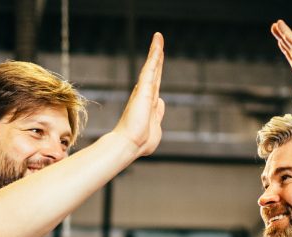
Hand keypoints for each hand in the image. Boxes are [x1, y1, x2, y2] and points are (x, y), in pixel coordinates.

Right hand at [112, 32, 165, 156]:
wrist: (129, 145)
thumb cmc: (140, 142)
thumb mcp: (156, 127)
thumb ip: (159, 114)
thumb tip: (162, 102)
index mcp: (148, 103)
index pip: (154, 83)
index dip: (157, 71)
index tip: (158, 61)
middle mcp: (145, 94)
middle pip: (153, 71)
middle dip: (157, 56)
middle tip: (158, 42)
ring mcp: (144, 91)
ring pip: (152, 66)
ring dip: (156, 51)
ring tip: (158, 37)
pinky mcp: (144, 89)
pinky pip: (151, 68)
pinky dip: (154, 55)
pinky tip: (158, 44)